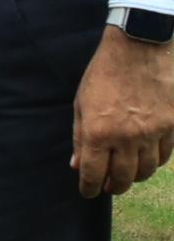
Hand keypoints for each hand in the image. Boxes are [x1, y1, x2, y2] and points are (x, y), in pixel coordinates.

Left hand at [74, 32, 173, 196]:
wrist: (140, 48)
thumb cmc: (104, 74)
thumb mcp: (82, 104)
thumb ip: (80, 136)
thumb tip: (77, 164)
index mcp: (98, 133)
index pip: (93, 174)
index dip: (90, 188)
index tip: (89, 192)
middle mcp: (127, 138)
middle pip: (123, 178)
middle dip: (114, 187)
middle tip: (110, 187)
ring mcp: (153, 132)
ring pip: (147, 170)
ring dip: (136, 177)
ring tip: (129, 174)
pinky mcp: (173, 124)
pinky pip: (166, 154)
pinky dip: (156, 162)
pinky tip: (148, 159)